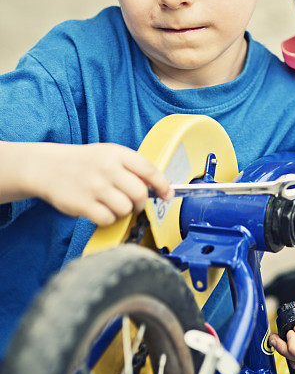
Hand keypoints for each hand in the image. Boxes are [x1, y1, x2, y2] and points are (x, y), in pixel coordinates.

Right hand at [33, 143, 172, 225]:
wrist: (48, 167)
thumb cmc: (84, 163)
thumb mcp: (109, 154)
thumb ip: (132, 167)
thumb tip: (157, 187)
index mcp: (117, 154)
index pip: (149, 170)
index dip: (162, 185)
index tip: (167, 195)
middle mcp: (107, 169)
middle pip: (139, 193)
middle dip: (141, 203)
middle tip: (134, 203)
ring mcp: (95, 187)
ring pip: (125, 208)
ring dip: (124, 212)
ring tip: (114, 205)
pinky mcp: (83, 204)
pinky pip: (108, 219)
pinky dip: (108, 219)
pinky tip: (100, 210)